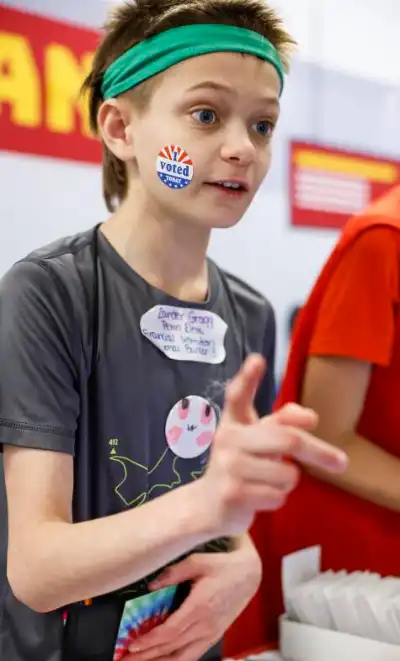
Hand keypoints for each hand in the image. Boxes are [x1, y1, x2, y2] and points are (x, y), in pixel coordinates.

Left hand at [127, 542, 261, 659]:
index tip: (132, 645)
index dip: (150, 641)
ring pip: (182, 657)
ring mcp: (211, 633)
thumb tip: (151, 585)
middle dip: (147, 656)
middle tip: (125, 660)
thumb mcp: (198, 561)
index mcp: (200, 607)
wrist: (249, 574)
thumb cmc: (222, 565)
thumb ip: (173, 572)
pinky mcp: (215, 635)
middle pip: (172, 648)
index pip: (171, 631)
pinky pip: (193, 655)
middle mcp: (205, 625)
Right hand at [202, 354, 348, 535]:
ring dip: (289, 480)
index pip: (237, 396)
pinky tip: (261, 496)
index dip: (247, 378)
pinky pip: (278, 495)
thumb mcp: (258, 439)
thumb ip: (282, 423)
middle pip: (287, 439)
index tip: (258, 360)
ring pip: (288, 473)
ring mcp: (228, 467)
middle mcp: (227, 439)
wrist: (210, 504)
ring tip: (271, 481)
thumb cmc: (242, 464)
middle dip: (318, 451)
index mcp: (233, 421)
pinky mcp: (233, 494)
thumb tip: (309, 417)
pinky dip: (278, 498)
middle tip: (342, 462)